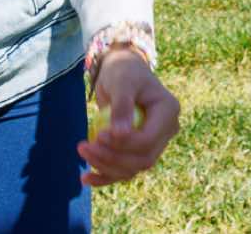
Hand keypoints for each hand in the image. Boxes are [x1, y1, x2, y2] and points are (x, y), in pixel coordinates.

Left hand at [79, 50, 179, 187]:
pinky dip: (105, 176)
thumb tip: (119, 135)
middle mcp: (166, 131)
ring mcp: (154, 143)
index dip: (123, 144)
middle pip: (142, 159)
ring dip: (105, 167)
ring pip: (132, 168)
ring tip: (82, 151)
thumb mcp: (122, 82)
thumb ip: (122, 106)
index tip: (98, 135)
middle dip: (111, 158)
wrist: (122, 73)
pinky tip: (86, 178)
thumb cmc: (123, 71)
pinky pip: (124, 170)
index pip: (148, 140)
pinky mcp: (139, 150)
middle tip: (84, 146)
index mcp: (169, 111)